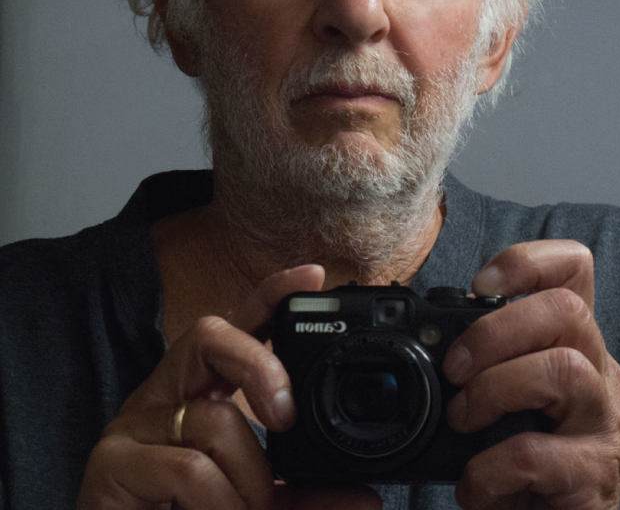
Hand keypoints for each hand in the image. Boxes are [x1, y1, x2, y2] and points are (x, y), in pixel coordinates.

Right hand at [77, 264, 381, 509]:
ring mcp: (135, 423)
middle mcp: (167, 393)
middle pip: (211, 334)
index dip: (272, 295)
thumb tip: (366, 500)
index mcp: (201, 389)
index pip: (237, 325)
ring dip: (251, 480)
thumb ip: (303, 496)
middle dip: (259, 365)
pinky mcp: (111, 462)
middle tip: (286, 416)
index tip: (312, 275)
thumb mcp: (256, 500)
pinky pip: (189, 468)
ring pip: (214, 418)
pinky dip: (222, 503)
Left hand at [443, 240, 619, 509]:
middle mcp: (599, 371)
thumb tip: (423, 337)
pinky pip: (536, 453)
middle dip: (495, 330)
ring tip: (461, 419)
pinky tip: (475, 483)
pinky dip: (488, 466)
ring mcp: (605, 423)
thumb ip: (481, 357)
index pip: (574, 268)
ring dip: (492, 390)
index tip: (481, 286)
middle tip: (454, 369)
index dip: (528, 261)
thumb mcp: (504, 391)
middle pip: (567, 310)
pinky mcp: (595, 477)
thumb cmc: (524, 451)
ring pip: (563, 370)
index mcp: (572, 341)